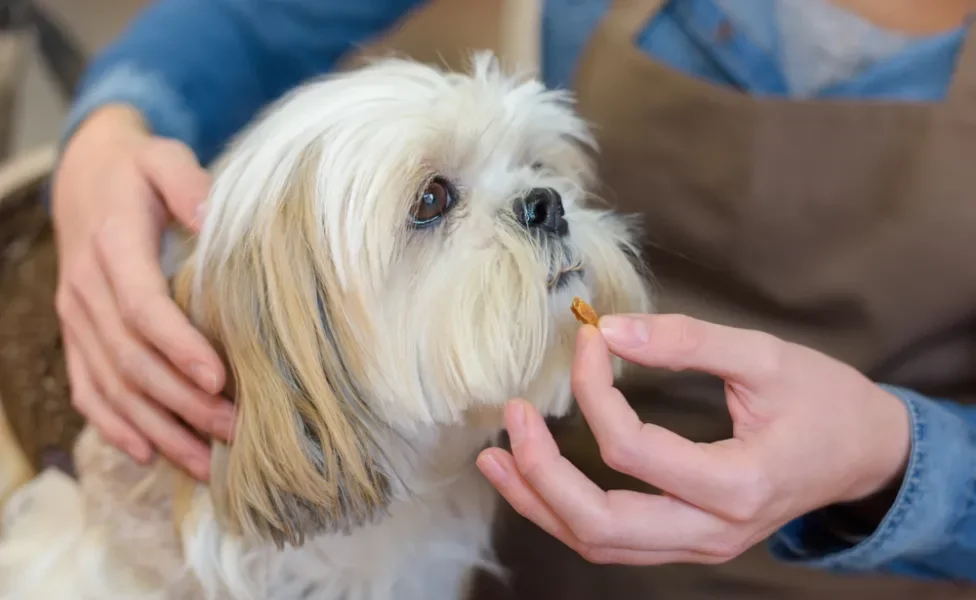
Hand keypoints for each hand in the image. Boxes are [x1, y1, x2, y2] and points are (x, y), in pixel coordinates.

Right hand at [52, 105, 232, 479]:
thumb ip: (186, 180)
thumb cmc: (138, 172)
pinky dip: (114, 425)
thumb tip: (212, 215)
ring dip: (157, 427)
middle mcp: (86, 289)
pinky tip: (147, 454)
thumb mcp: (163, 158)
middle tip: (233, 431)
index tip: (219, 379)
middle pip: (131, 358)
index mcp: (112, 247)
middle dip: (181, 402)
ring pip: (112, 384)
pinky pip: (87, 388)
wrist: (85, 178)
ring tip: (204, 464)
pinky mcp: (76, 335)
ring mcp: (76, 317)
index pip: (142, 306)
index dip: (178, 345)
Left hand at [476, 314, 910, 564]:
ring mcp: (699, 544)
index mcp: (738, 485)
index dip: (595, 392)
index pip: (634, 449)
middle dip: (544, 473)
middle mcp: (713, 531)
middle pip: (602, 524)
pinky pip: (614, 541)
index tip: (587, 339)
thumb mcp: (764, 356)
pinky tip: (531, 481)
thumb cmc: (824, 401)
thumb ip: (687, 341)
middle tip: (515, 418)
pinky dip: (564, 514)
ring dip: (541, 502)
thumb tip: (610, 327)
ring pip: (599, 543)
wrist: (865, 452)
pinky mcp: (689, 540)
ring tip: (495, 460)